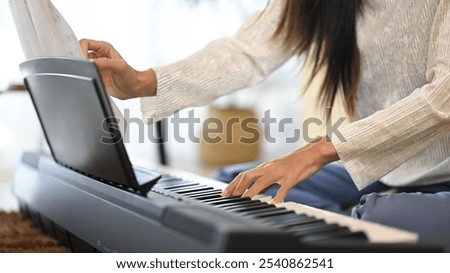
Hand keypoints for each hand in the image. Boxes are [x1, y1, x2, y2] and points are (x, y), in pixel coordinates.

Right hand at [79, 39, 156, 98]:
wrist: (133, 89)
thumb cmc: (131, 75)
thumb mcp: (120, 66)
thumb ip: (106, 63)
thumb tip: (92, 63)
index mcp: (104, 48)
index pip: (85, 43)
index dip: (80, 49)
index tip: (82, 58)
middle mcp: (98, 56)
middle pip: (80, 53)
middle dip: (79, 59)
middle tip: (81, 67)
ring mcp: (96, 66)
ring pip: (81, 64)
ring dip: (82, 68)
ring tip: (87, 74)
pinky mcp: (95, 75)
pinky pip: (84, 74)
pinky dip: (84, 76)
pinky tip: (90, 79)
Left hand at [222, 137, 338, 202]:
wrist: (311, 154)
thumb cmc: (294, 164)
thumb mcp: (276, 171)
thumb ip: (266, 181)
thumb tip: (255, 192)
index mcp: (265, 168)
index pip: (244, 175)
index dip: (233, 184)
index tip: (225, 193)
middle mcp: (269, 168)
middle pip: (248, 176)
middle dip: (237, 187)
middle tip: (229, 197)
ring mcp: (280, 172)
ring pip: (263, 181)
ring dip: (252, 191)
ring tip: (245, 200)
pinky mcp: (292, 177)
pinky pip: (285, 187)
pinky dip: (279, 195)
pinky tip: (276, 203)